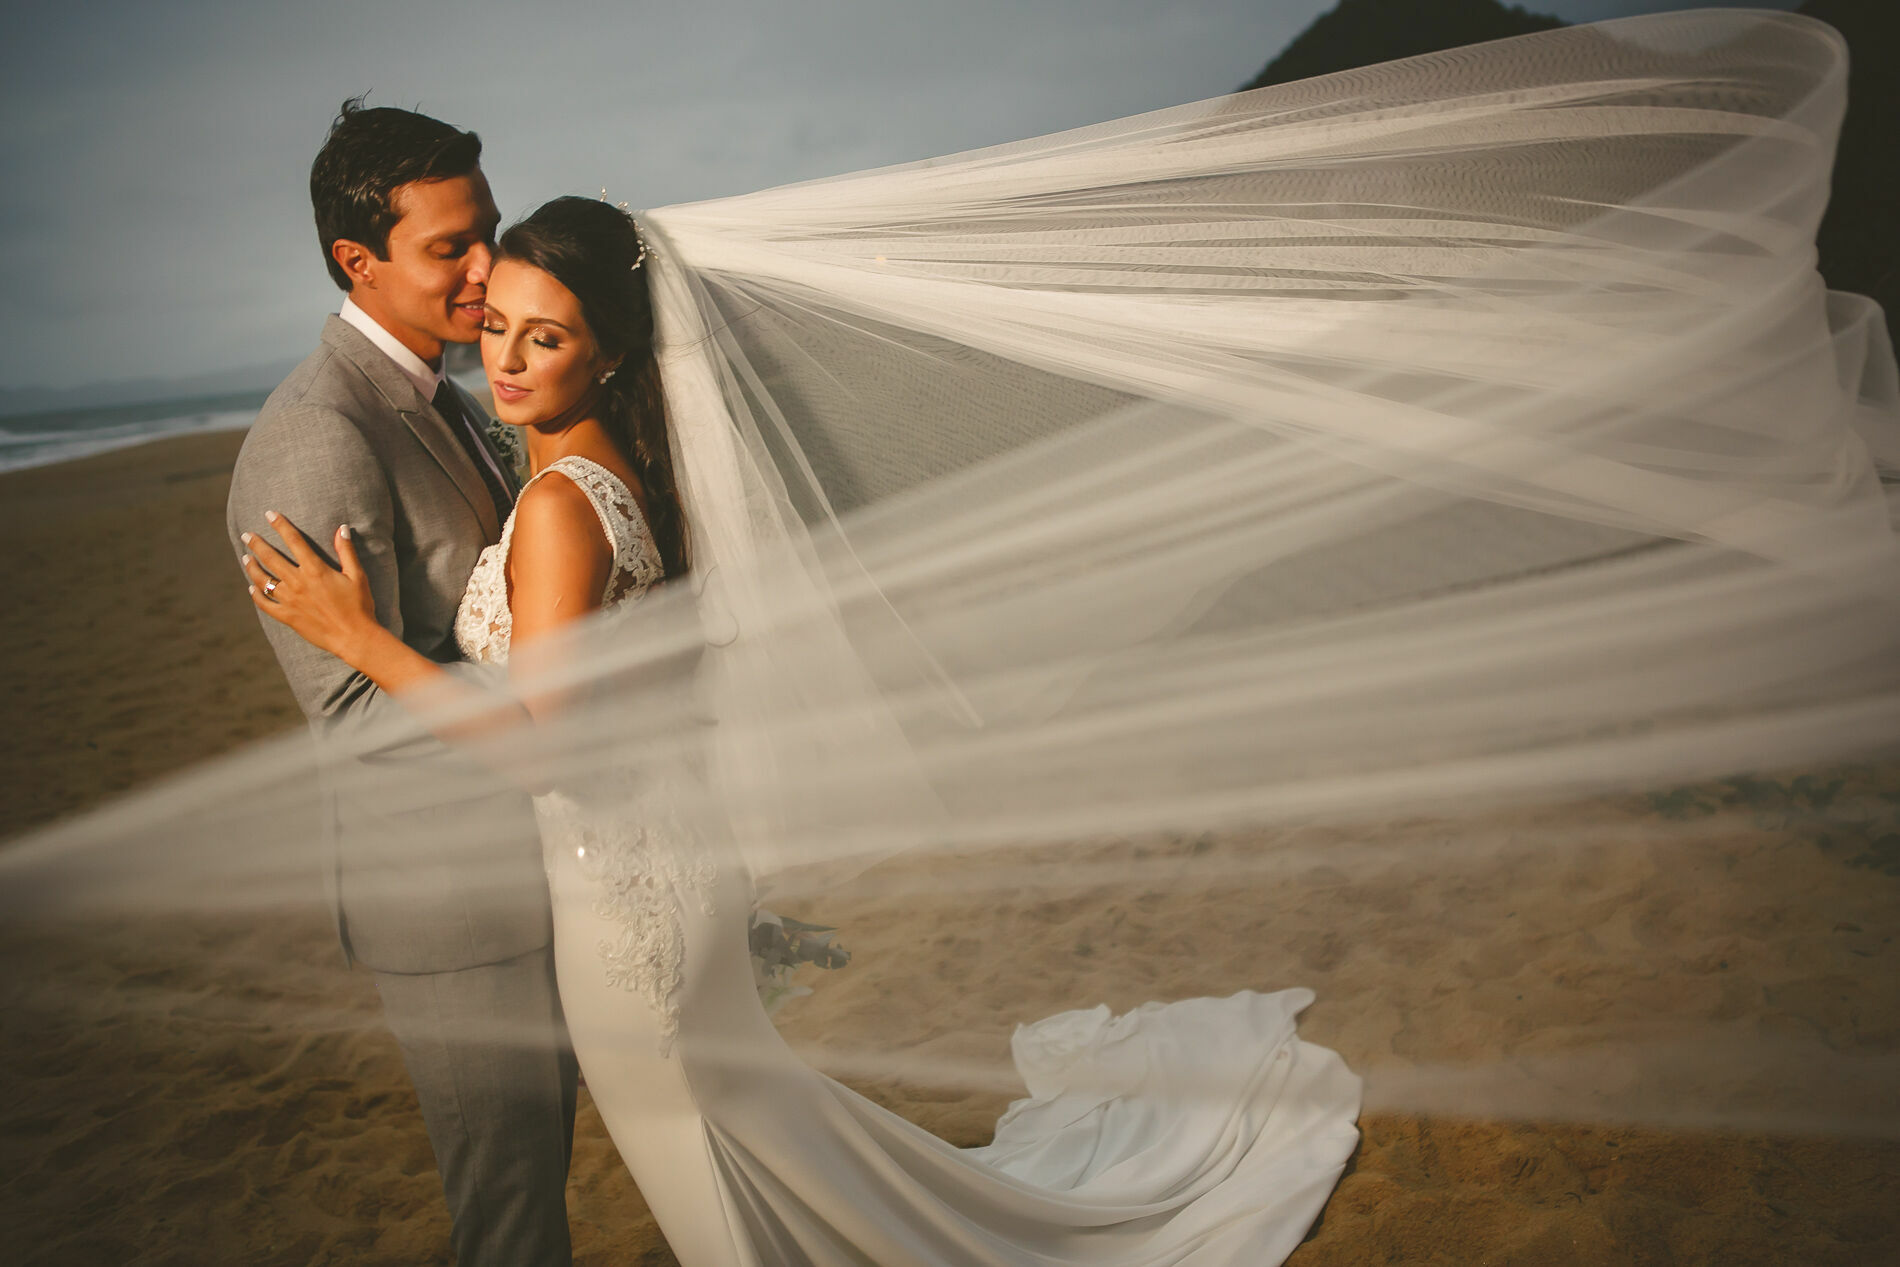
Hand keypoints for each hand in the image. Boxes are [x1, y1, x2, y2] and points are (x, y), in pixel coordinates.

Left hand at [241, 512, 380, 664]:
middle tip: (247, 535)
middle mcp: (298, 583)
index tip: (269, 514)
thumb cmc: (359, 605)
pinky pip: (265, 604)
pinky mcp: (288, 617)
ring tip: (246, 558)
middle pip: (271, 558)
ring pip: (263, 580)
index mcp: (315, 570)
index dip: (280, 525)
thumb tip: (342, 528)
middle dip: (256, 544)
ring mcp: (290, 601)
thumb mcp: (357, 575)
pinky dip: (256, 596)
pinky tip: (252, 589)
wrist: (354, 637)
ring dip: (252, 567)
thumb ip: (346, 551)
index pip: (294, 540)